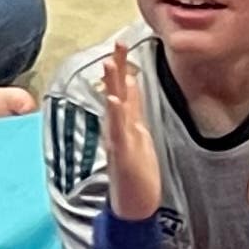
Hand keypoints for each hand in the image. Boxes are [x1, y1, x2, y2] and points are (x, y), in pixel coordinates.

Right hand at [98, 42, 164, 222]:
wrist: (132, 206)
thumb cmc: (137, 173)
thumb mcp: (139, 135)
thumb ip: (133, 110)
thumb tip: (131, 84)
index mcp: (126, 123)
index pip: (124, 89)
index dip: (123, 66)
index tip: (122, 43)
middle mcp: (119, 128)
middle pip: (117, 91)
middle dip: (117, 67)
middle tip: (117, 42)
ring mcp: (119, 140)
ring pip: (114, 107)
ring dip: (111, 85)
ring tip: (109, 63)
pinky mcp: (122, 154)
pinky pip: (117, 131)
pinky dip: (114, 115)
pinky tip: (113, 100)